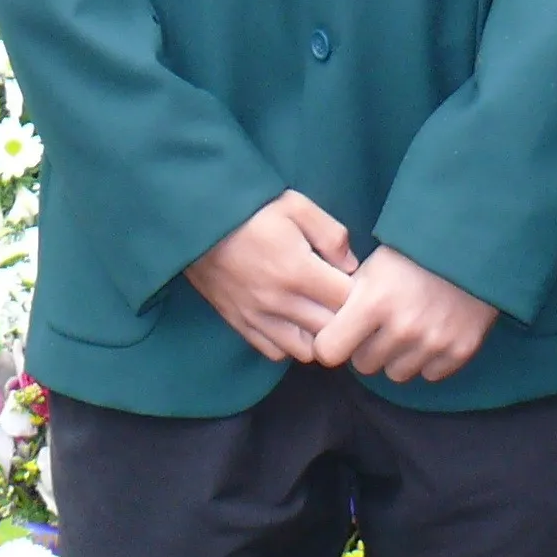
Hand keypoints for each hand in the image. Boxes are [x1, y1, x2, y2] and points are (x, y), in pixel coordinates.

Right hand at [184, 192, 357, 363]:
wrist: (198, 222)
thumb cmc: (251, 210)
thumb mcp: (296, 205)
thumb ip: (330, 233)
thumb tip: (350, 266)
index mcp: (297, 270)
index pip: (346, 301)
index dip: (358, 294)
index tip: (356, 282)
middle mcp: (278, 301)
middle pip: (329, 330)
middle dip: (343, 319)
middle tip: (342, 301)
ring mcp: (257, 317)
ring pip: (304, 350)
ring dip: (318, 336)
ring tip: (319, 314)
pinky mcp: (240, 324)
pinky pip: (275, 351)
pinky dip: (289, 343)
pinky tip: (293, 322)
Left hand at [310, 246, 497, 382]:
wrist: (474, 244)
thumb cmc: (415, 251)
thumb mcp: (373, 265)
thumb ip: (347, 298)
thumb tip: (321, 329)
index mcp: (374, 301)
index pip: (328, 351)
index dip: (331, 342)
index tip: (338, 333)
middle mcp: (402, 327)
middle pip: (363, 365)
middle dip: (367, 347)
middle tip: (381, 324)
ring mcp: (434, 342)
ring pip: (396, 374)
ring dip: (398, 356)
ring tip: (409, 326)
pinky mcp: (460, 351)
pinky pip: (429, 375)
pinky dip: (428, 359)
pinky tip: (433, 331)